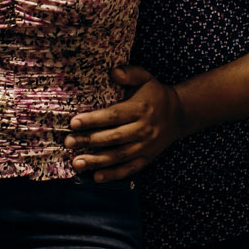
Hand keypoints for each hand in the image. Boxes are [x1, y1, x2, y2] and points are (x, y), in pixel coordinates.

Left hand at [64, 66, 192, 181]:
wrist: (180, 115)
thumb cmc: (156, 95)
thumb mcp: (146, 78)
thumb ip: (130, 73)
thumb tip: (113, 72)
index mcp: (140, 109)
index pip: (114, 116)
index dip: (93, 120)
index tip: (74, 122)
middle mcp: (143, 129)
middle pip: (113, 138)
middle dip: (89, 141)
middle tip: (69, 142)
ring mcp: (145, 146)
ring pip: (119, 156)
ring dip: (97, 161)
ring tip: (77, 163)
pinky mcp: (147, 158)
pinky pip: (129, 169)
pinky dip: (114, 175)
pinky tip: (97, 177)